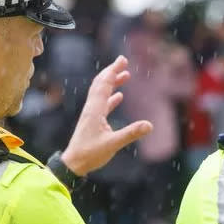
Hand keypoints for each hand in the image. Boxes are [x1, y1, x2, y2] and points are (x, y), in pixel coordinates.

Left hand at [61, 56, 152, 175]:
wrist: (73, 164)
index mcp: (95, 110)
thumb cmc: (90, 154)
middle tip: (123, 61)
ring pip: (101, 93)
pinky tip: (119, 96)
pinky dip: (111, 97)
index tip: (122, 59)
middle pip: (100, 84)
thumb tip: (149, 125)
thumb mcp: (113, 144)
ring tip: (124, 75)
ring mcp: (91, 115)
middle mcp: (92, 108)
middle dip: (112, 71)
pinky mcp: (93, 122)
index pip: (104, 84)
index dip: (113, 71)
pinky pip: (102, 104)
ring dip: (112, 82)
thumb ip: (131, 134)